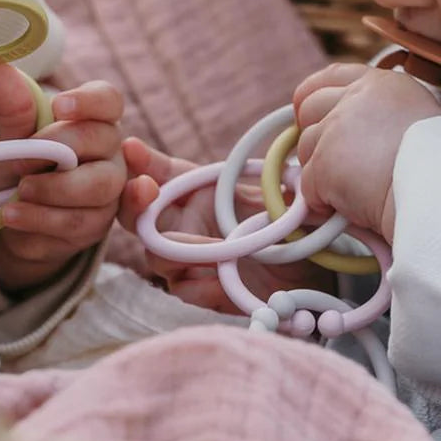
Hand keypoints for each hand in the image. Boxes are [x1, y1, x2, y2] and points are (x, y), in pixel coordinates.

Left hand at [0, 65, 125, 290]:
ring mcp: (108, 191)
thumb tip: (0, 71)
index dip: (89, 101)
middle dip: (61, 149)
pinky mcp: (97, 226)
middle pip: (105, 142)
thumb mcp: (10, 137)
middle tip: (21, 162)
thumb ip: (12, 108)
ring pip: (96, 188)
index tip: (60, 106)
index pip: (109, 100)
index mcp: (93, 120)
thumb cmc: (17, 168)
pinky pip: (77, 223)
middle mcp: (110, 153)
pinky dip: (39, 220)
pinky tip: (14, 217)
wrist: (9, 218)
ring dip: (49, 192)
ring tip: (14, 195)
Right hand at [119, 137, 334, 311]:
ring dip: (179, 249)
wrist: (308, 268)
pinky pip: (184, 289)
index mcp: (193, 191)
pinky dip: (201, 283)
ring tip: (216, 248)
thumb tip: (272, 165)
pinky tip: (223, 277)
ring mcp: (186, 260)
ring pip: (157, 254)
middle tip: (144, 188)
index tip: (132, 148)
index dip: (140, 162)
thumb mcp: (274, 193)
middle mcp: (182, 223)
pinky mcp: (200, 292)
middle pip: (136, 214)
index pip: (156, 173)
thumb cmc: (285, 222)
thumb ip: (260, 177)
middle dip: (133, 200)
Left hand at [294, 63, 440, 240]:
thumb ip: (379, 119)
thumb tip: (346, 141)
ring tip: (358, 190)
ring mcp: (337, 129)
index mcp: (381, 84)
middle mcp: (356, 98)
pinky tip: (351, 208)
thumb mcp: (417, 123)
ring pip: (306, 152)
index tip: (307, 116)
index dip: (310, 98)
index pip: (329, 77)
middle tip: (336, 164)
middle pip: (308, 111)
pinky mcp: (326, 163)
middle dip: (315, 140)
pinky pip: (309, 188)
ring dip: (323, 175)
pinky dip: (324, 203)